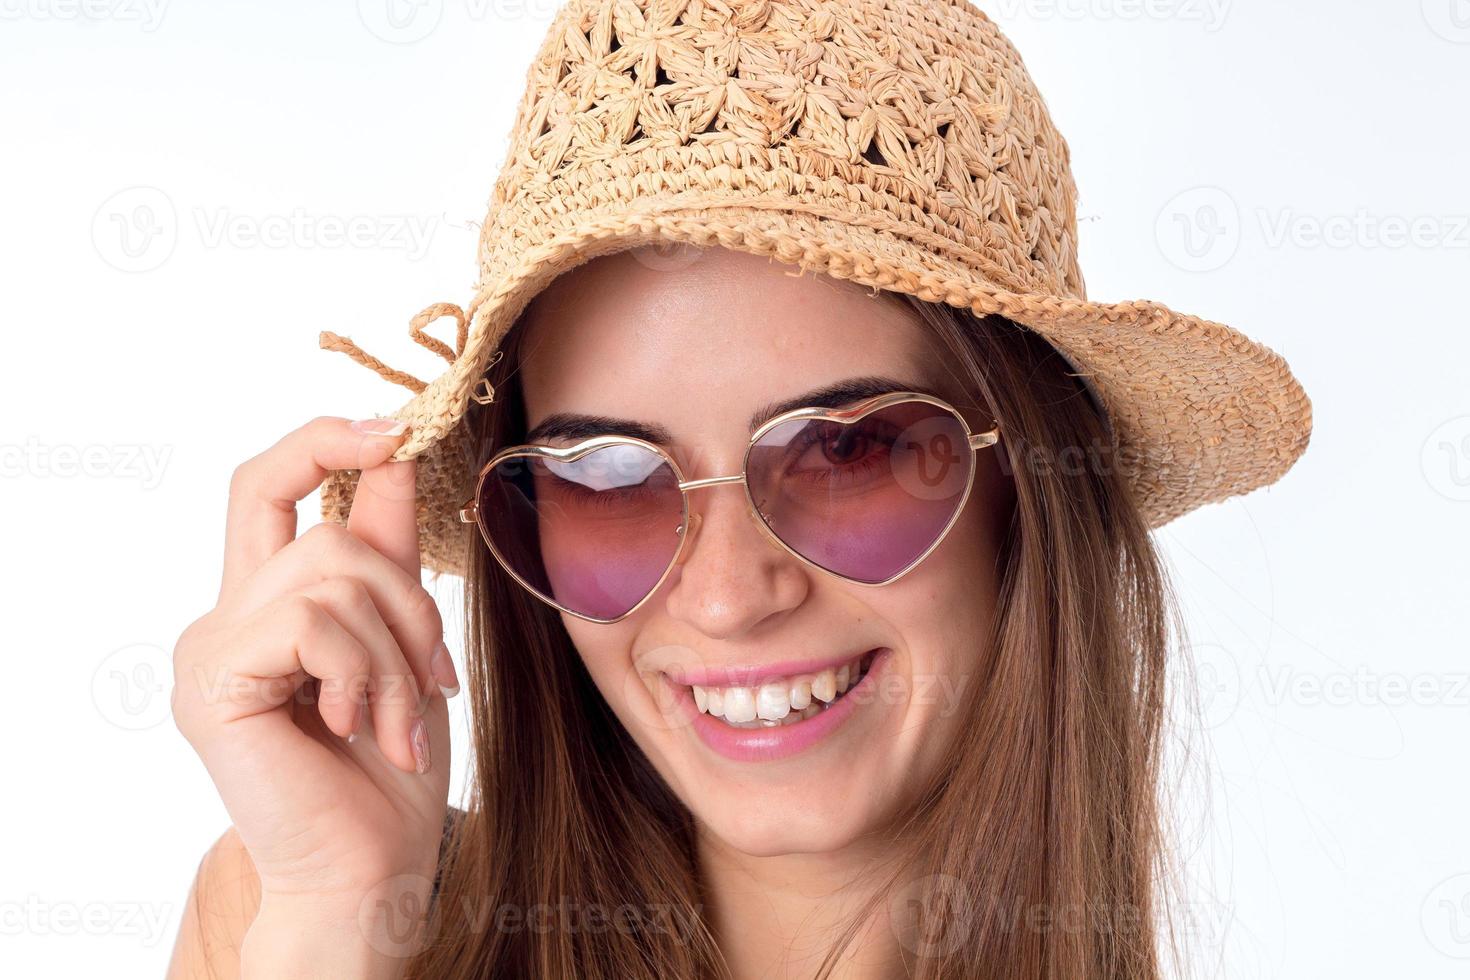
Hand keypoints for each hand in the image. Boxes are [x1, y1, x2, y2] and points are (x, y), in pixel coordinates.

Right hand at [171, 417, 455, 939]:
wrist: (370, 869)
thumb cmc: (388, 767)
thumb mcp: (402, 640)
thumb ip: (389, 553)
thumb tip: (401, 451)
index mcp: (265, 603)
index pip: (268, 483)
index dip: (325, 441)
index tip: (399, 431)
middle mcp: (225, 616)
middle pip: (327, 531)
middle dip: (408, 598)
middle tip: (433, 677)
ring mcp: (209, 648)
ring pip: (332, 571)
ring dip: (396, 650)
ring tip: (398, 722)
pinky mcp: (211, 681)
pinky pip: (312, 622)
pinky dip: (362, 672)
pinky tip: (358, 729)